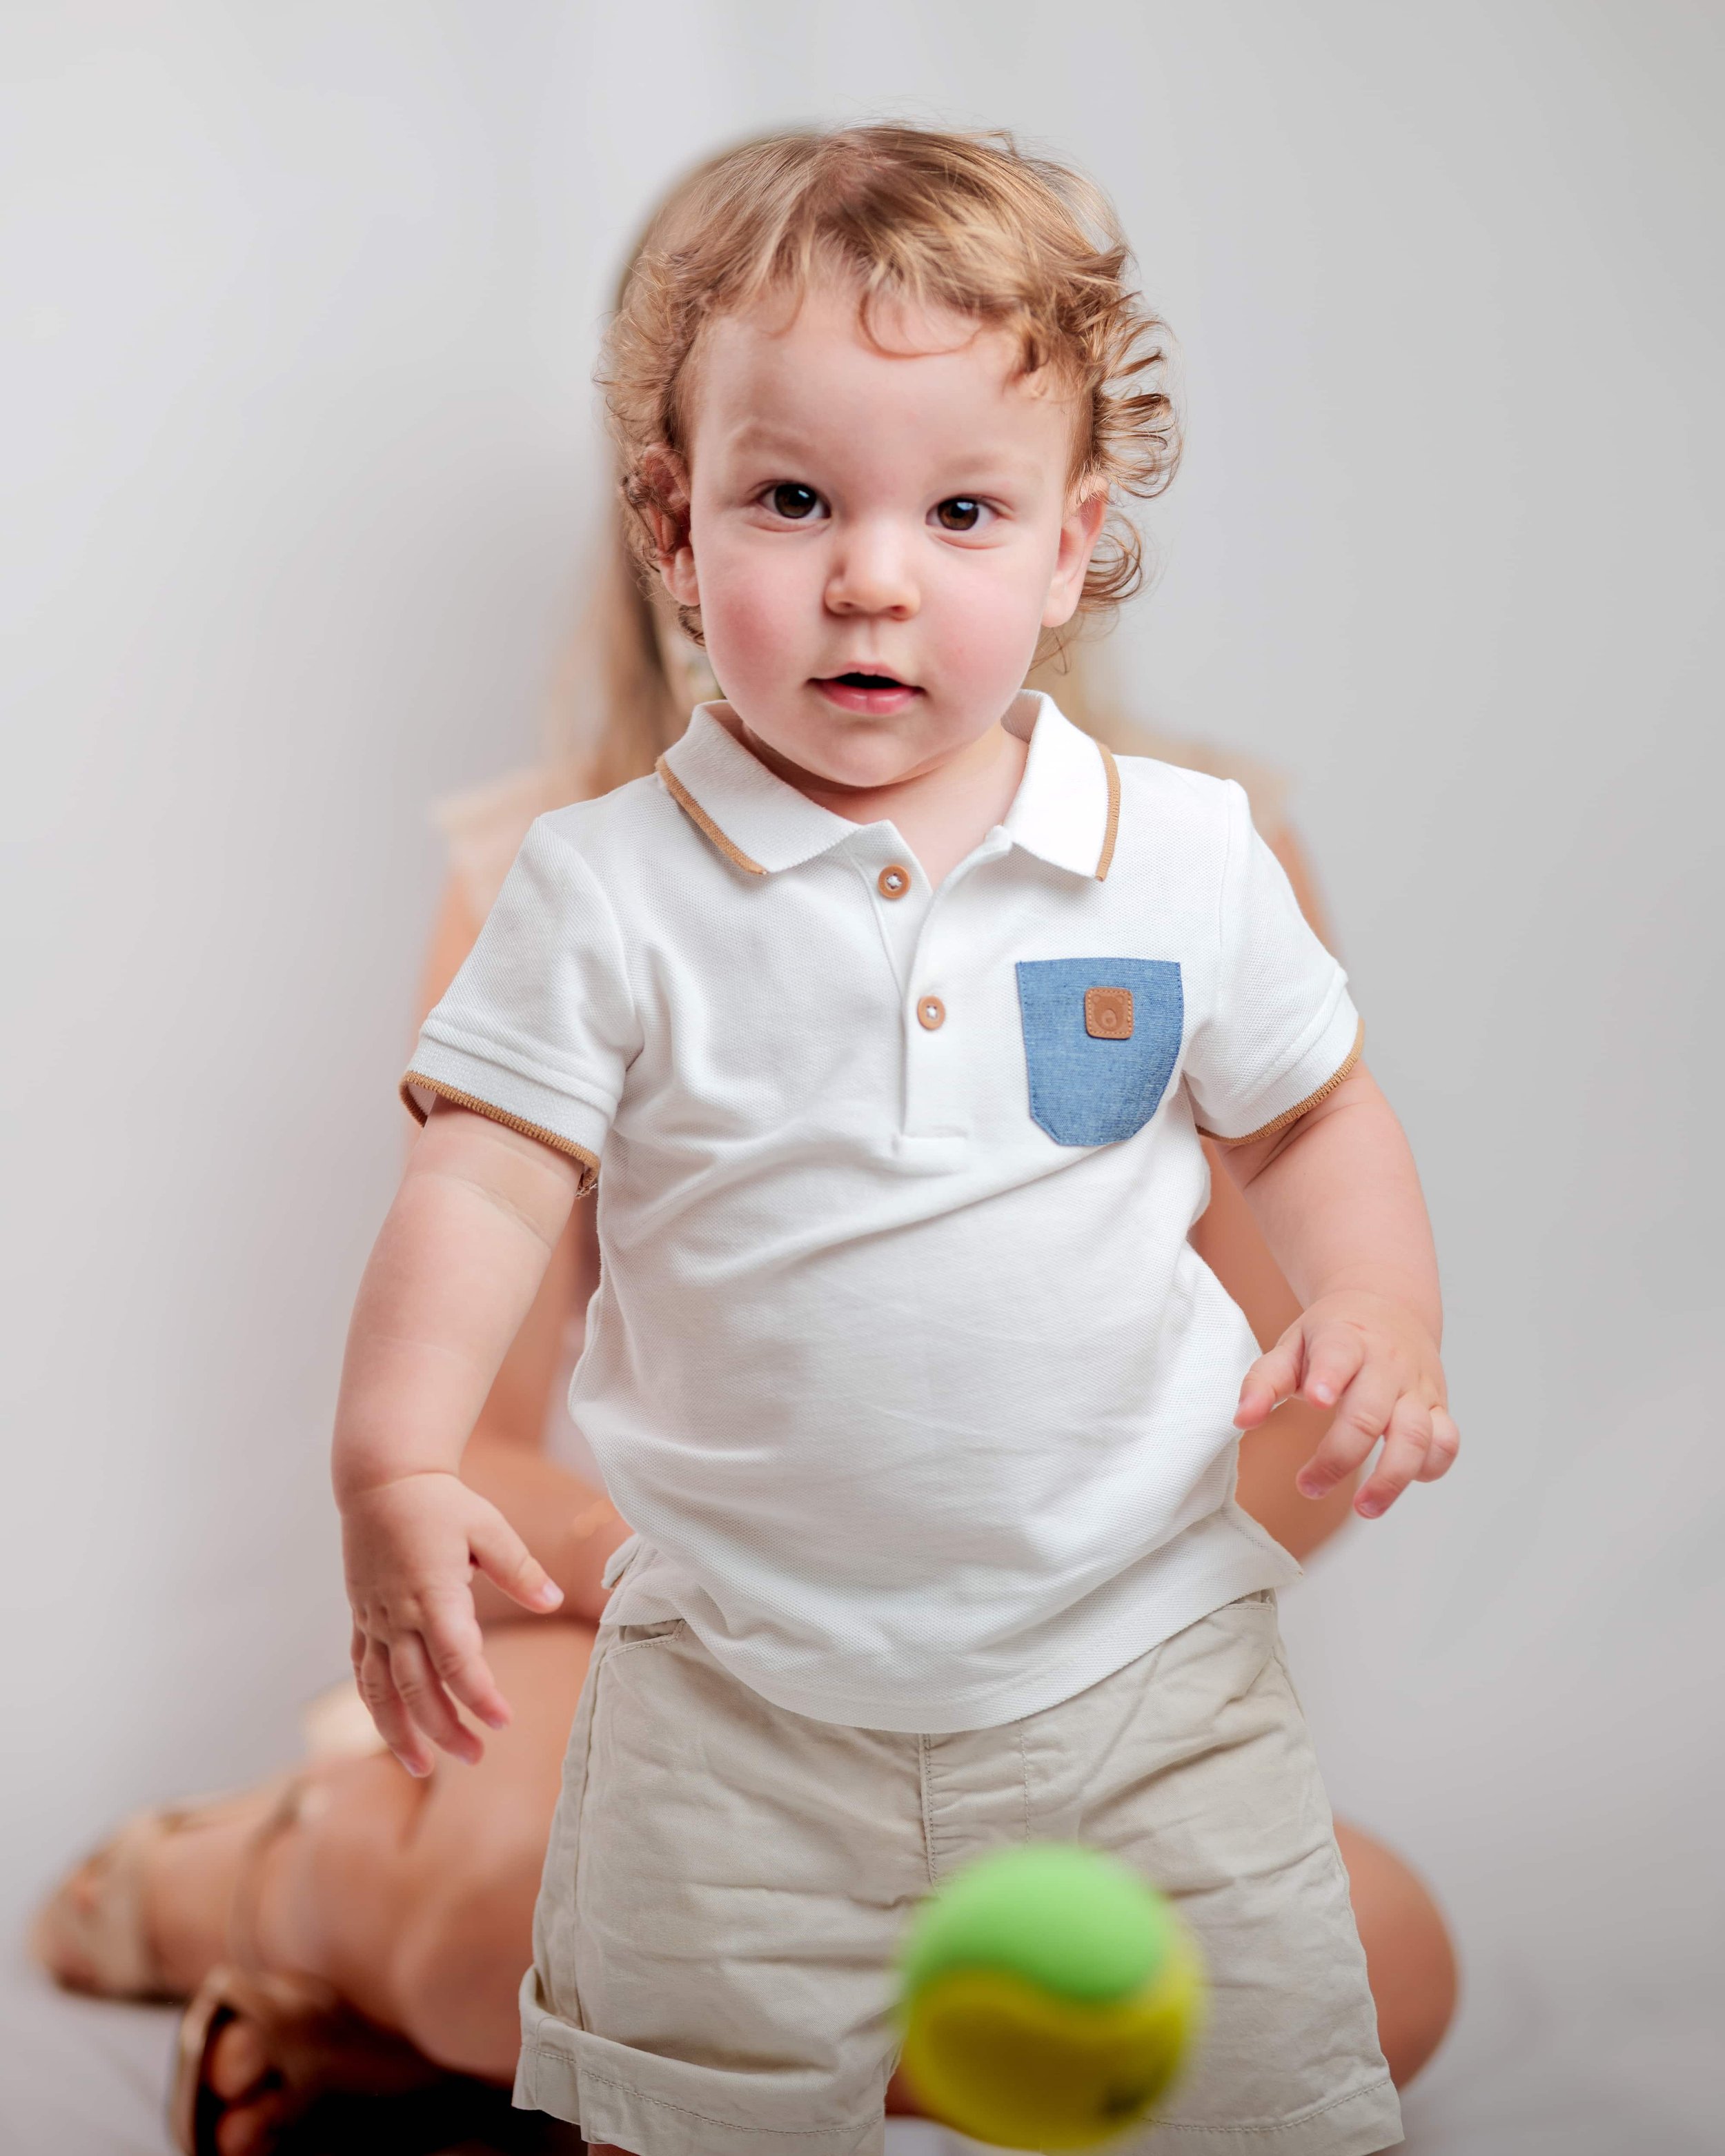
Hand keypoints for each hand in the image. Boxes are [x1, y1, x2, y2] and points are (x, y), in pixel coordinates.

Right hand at [341, 1470, 562, 1774]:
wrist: (382, 1480)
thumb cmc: (441, 1502)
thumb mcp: (489, 1527)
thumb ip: (521, 1569)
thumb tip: (553, 1602)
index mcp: (433, 1592)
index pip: (456, 1658)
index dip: (479, 1694)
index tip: (503, 1720)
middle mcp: (398, 1613)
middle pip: (418, 1687)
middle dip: (445, 1728)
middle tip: (476, 1755)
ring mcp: (375, 1619)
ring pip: (381, 1691)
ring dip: (400, 1733)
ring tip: (423, 1768)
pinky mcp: (362, 1618)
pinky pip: (362, 1672)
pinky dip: (375, 1706)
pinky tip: (391, 1730)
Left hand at [1234, 1291, 1458, 1518]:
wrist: (1387, 1307)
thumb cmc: (1331, 1335)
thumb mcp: (1291, 1346)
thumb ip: (1264, 1382)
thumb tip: (1242, 1421)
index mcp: (1345, 1339)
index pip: (1340, 1354)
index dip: (1330, 1376)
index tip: (1317, 1401)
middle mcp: (1386, 1363)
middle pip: (1372, 1412)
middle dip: (1341, 1455)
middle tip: (1308, 1486)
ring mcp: (1416, 1386)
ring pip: (1418, 1434)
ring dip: (1393, 1477)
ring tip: (1364, 1508)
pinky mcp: (1437, 1406)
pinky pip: (1446, 1442)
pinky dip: (1431, 1467)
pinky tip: (1402, 1480)